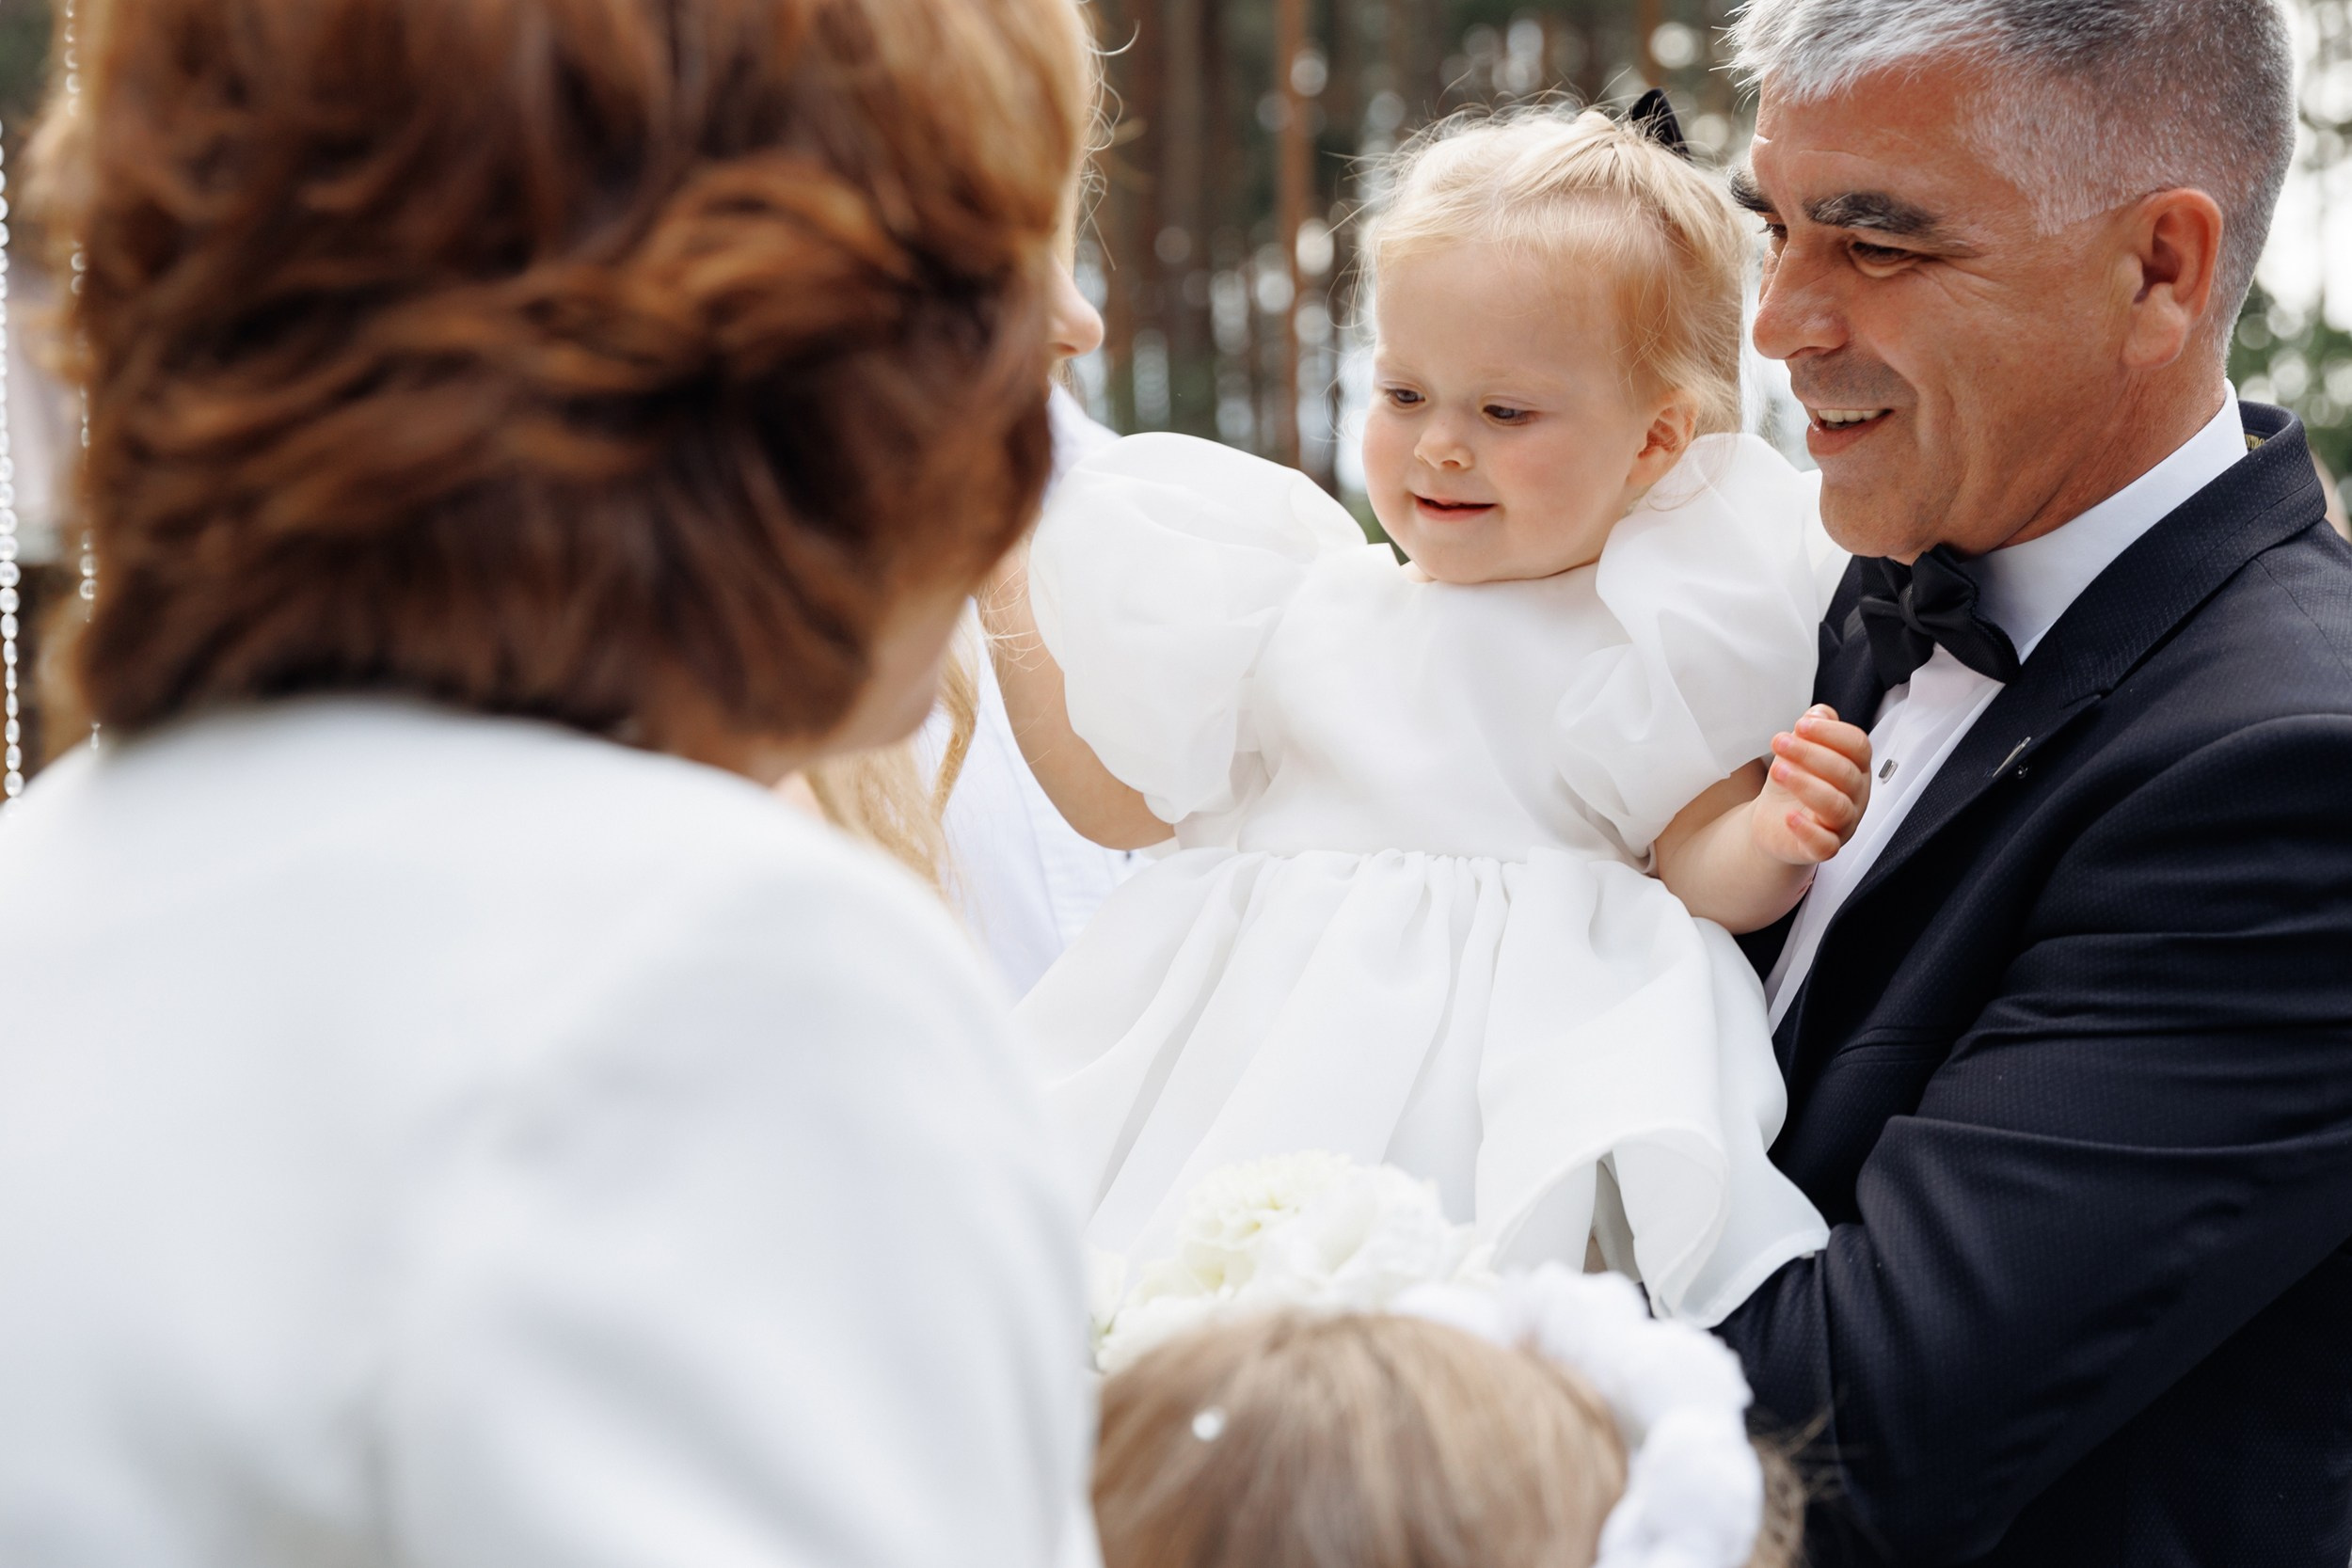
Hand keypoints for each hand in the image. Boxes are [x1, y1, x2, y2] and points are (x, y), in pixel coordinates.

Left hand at [1752, 705, 1871, 866]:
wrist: (1774, 822)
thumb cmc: (1794, 784)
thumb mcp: (1801, 750)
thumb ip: (1814, 729)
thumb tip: (1819, 713)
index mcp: (1855, 767)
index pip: (1858, 746)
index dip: (1831, 732)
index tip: (1801, 725)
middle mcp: (1855, 796)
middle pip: (1846, 773)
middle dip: (1811, 753)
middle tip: (1780, 742)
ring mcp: (1843, 824)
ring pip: (1837, 806)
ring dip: (1806, 785)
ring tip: (1778, 770)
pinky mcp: (1824, 847)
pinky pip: (1825, 845)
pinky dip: (1808, 831)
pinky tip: (1789, 817)